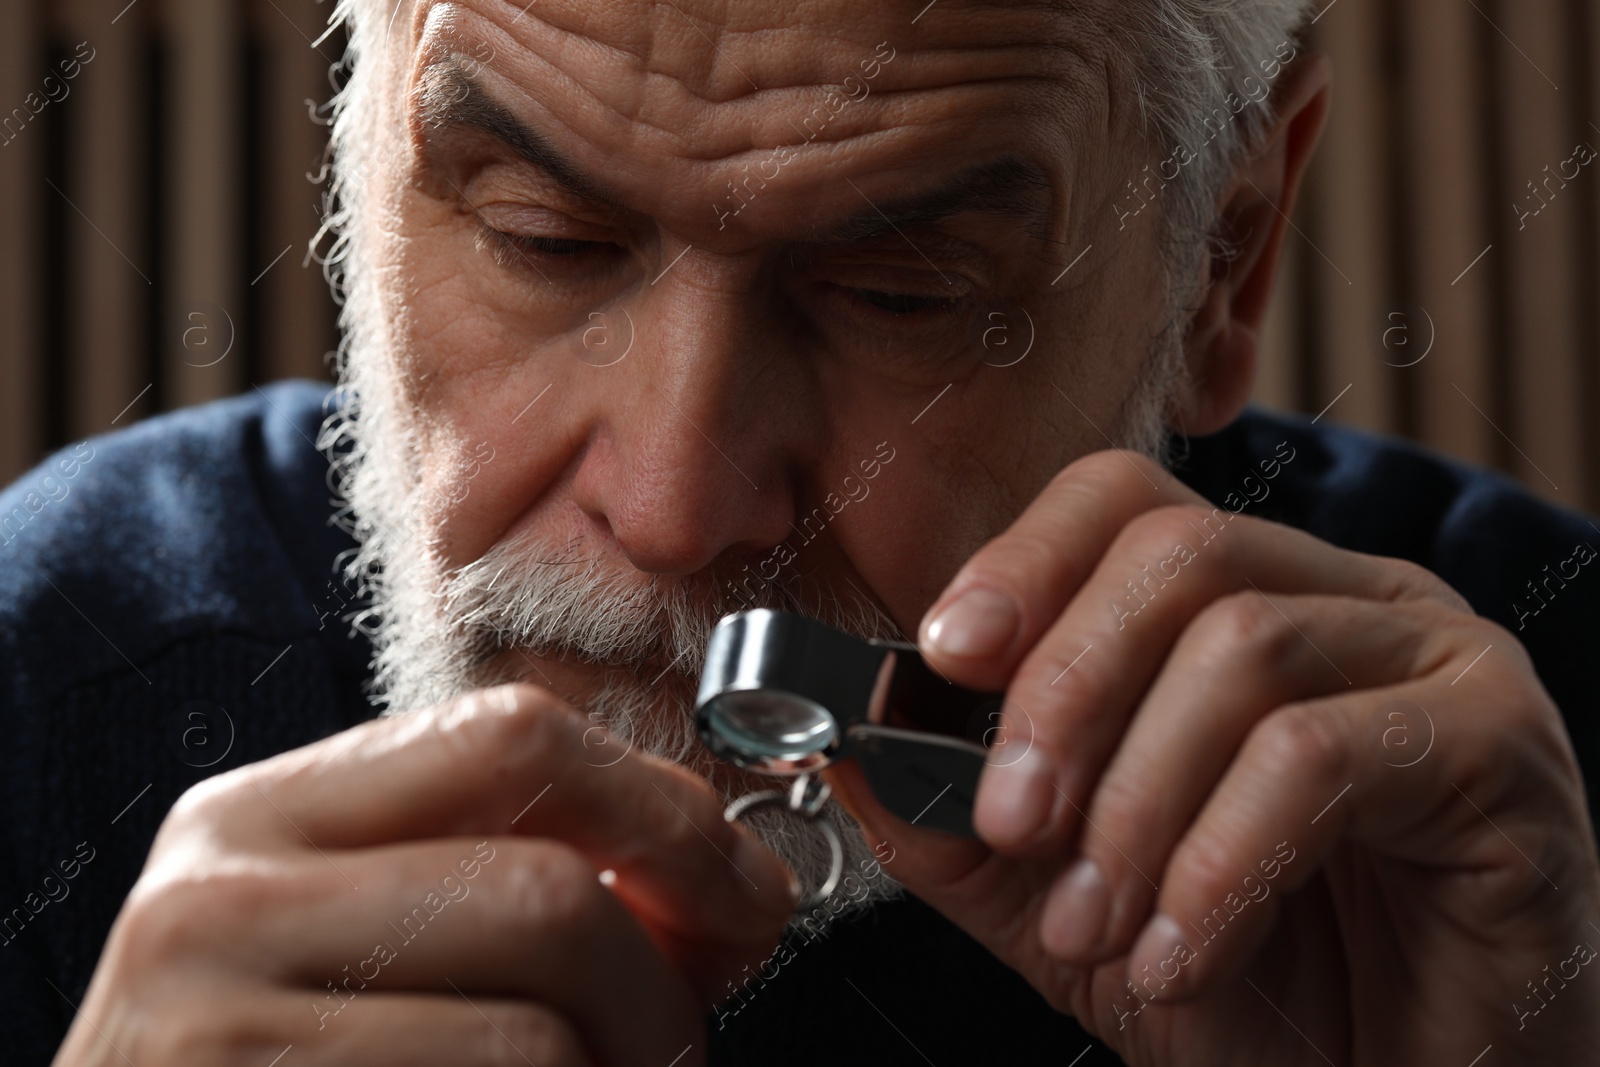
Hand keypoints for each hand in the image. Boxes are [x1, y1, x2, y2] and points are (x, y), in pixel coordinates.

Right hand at [53, 685, 793, 1066]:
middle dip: (661, 978)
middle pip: (546, 892)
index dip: (663, 808)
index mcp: (262, 816)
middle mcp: (223, 900)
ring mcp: (222, 1026)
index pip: (510, 735)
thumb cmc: (261, 1064)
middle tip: (680, 1036)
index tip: (744, 882)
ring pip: (534, 1033)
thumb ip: (502, 879)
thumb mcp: (349, 934)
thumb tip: (724, 881)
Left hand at [827, 448, 1599, 1063]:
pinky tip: (1179, 956)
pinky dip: (1217, 864)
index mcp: (1250, 600)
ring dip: (1134, 805)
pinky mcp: (1500, 745)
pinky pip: (1320, 756)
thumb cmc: (1253, 989)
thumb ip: (960, 820)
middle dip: (1064, 694)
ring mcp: (1437, 655)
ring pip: (1241, 651)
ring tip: (1096, 928)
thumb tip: (852, 742)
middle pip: (1180, 553)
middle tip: (1011, 826)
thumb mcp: (1064, 899)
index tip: (943, 655)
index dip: (1024, 559)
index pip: (1128, 503)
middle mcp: (1348, 597)